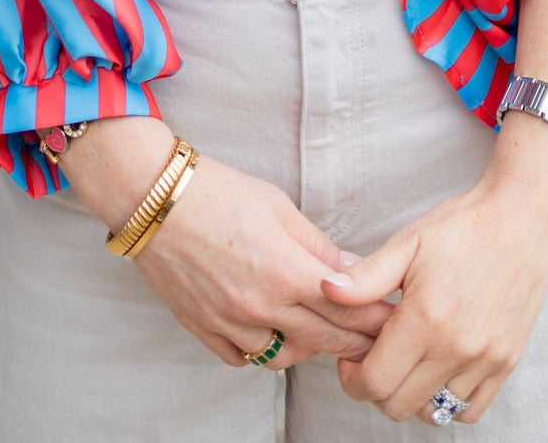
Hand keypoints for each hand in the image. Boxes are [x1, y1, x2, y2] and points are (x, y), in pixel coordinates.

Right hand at [134, 154, 395, 368]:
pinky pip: (243, 357)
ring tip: (320, 331)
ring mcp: (229, 322)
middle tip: (375, 339)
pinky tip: (271, 330)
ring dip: (308, 348)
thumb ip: (317, 247)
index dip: (376, 319)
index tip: (394, 321)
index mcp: (284, 271)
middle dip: (356, 342)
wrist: (153, 197)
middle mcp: (259, 306)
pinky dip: (262, 349)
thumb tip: (352, 271)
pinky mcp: (202, 328)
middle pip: (323, 339)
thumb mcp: (278, 206)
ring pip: (285, 357)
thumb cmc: (218, 191)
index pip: (346, 310)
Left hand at [320, 123, 547, 424]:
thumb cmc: (463, 226)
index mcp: (426, 318)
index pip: (375, 381)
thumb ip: (366, 277)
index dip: (353, 376)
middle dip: (376, 387)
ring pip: (432, 413)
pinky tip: (438, 370)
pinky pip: (470, 411)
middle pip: (398, 405)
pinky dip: (448, 402)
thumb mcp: (408, 242)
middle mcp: (457, 348)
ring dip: (411, 395)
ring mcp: (486, 360)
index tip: (352, 355)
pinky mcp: (506, 363)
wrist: (522, 217)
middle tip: (376, 355)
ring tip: (408, 359)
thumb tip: (326, 291)